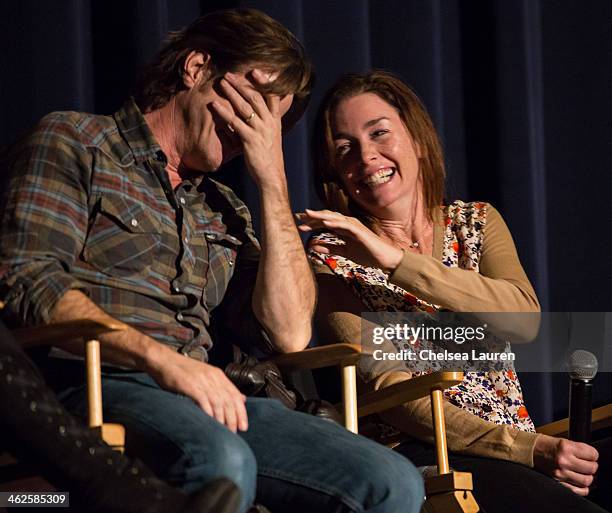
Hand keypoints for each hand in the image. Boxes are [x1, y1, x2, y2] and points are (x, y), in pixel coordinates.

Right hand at [149, 349, 247, 432]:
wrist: (163, 360)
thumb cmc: (182, 371)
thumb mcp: (206, 375)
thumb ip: (223, 387)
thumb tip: (241, 398)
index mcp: (218, 375)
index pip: (235, 395)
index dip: (241, 412)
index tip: (243, 426)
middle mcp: (212, 377)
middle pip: (228, 401)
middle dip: (233, 419)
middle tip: (234, 432)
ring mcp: (201, 380)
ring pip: (218, 402)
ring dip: (222, 419)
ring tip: (223, 431)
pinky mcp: (190, 385)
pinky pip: (203, 400)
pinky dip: (208, 412)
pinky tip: (210, 422)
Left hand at [210, 69, 290, 188]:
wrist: (271, 176)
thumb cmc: (268, 158)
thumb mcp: (269, 138)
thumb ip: (260, 125)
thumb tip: (245, 117)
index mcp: (275, 121)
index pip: (273, 96)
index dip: (266, 82)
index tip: (256, 71)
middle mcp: (269, 123)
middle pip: (256, 97)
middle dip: (242, 84)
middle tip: (229, 74)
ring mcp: (260, 130)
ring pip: (245, 106)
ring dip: (232, 93)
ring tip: (221, 83)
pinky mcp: (250, 139)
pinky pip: (235, 122)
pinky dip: (224, 112)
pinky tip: (214, 105)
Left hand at [296, 209, 403, 271]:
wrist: (384, 259)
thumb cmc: (367, 255)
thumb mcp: (345, 252)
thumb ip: (330, 248)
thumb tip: (313, 247)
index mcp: (344, 229)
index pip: (325, 222)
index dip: (312, 222)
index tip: (298, 224)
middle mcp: (348, 224)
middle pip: (327, 217)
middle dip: (312, 216)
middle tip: (297, 216)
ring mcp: (354, 226)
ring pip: (334, 218)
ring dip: (321, 216)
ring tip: (308, 214)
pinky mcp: (360, 231)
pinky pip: (345, 225)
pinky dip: (335, 223)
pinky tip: (325, 222)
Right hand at [533, 434, 598, 495]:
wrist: (530, 451)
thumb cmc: (547, 444)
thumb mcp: (563, 441)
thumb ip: (578, 449)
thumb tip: (593, 458)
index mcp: (566, 447)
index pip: (592, 454)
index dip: (593, 455)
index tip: (590, 455)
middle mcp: (563, 460)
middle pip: (591, 468)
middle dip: (592, 466)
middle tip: (587, 464)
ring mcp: (560, 473)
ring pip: (586, 481)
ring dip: (587, 477)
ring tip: (582, 472)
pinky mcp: (557, 482)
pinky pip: (578, 491)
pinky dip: (582, 488)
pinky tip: (578, 482)